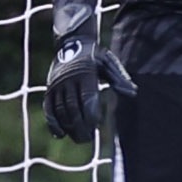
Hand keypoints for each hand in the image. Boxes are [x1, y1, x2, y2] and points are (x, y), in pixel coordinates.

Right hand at [44, 6, 137, 139]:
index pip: (86, 97)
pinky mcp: (49, 89)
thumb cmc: (95, 56)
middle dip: (79, 125)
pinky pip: (48, 108)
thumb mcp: (108, 63)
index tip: (96, 125)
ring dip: (68, 126)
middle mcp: (68, 80)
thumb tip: (133, 92)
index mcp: (85, 73)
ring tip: (79, 138)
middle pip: (72, 107)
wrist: (72, 43)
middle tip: (88, 138)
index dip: (90, 114)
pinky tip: (60, 134)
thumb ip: (119, 78)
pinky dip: (52, 123)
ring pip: (59, 110)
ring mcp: (56, 85)